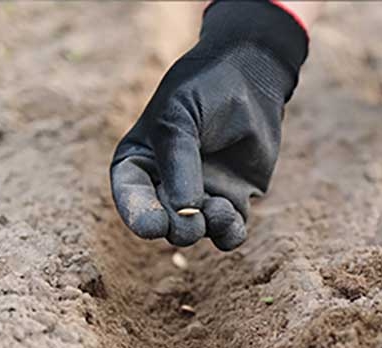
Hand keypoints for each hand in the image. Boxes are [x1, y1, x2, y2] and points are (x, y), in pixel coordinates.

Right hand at [110, 0, 307, 248]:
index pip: (131, 200)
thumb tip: (186, 210)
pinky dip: (229, 234)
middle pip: (166, 223)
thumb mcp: (179, 118)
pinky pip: (227, 234)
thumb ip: (179, 164)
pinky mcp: (233, 201)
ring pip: (197, 232)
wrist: (250, 80)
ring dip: (206, 228)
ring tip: (219, 208)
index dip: (140, 217)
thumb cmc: (204, 92)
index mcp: (140, 163)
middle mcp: (167, 185)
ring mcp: (201, 196)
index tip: (154, 225)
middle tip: (193, 216)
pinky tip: (232, 217)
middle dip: (178, 225)